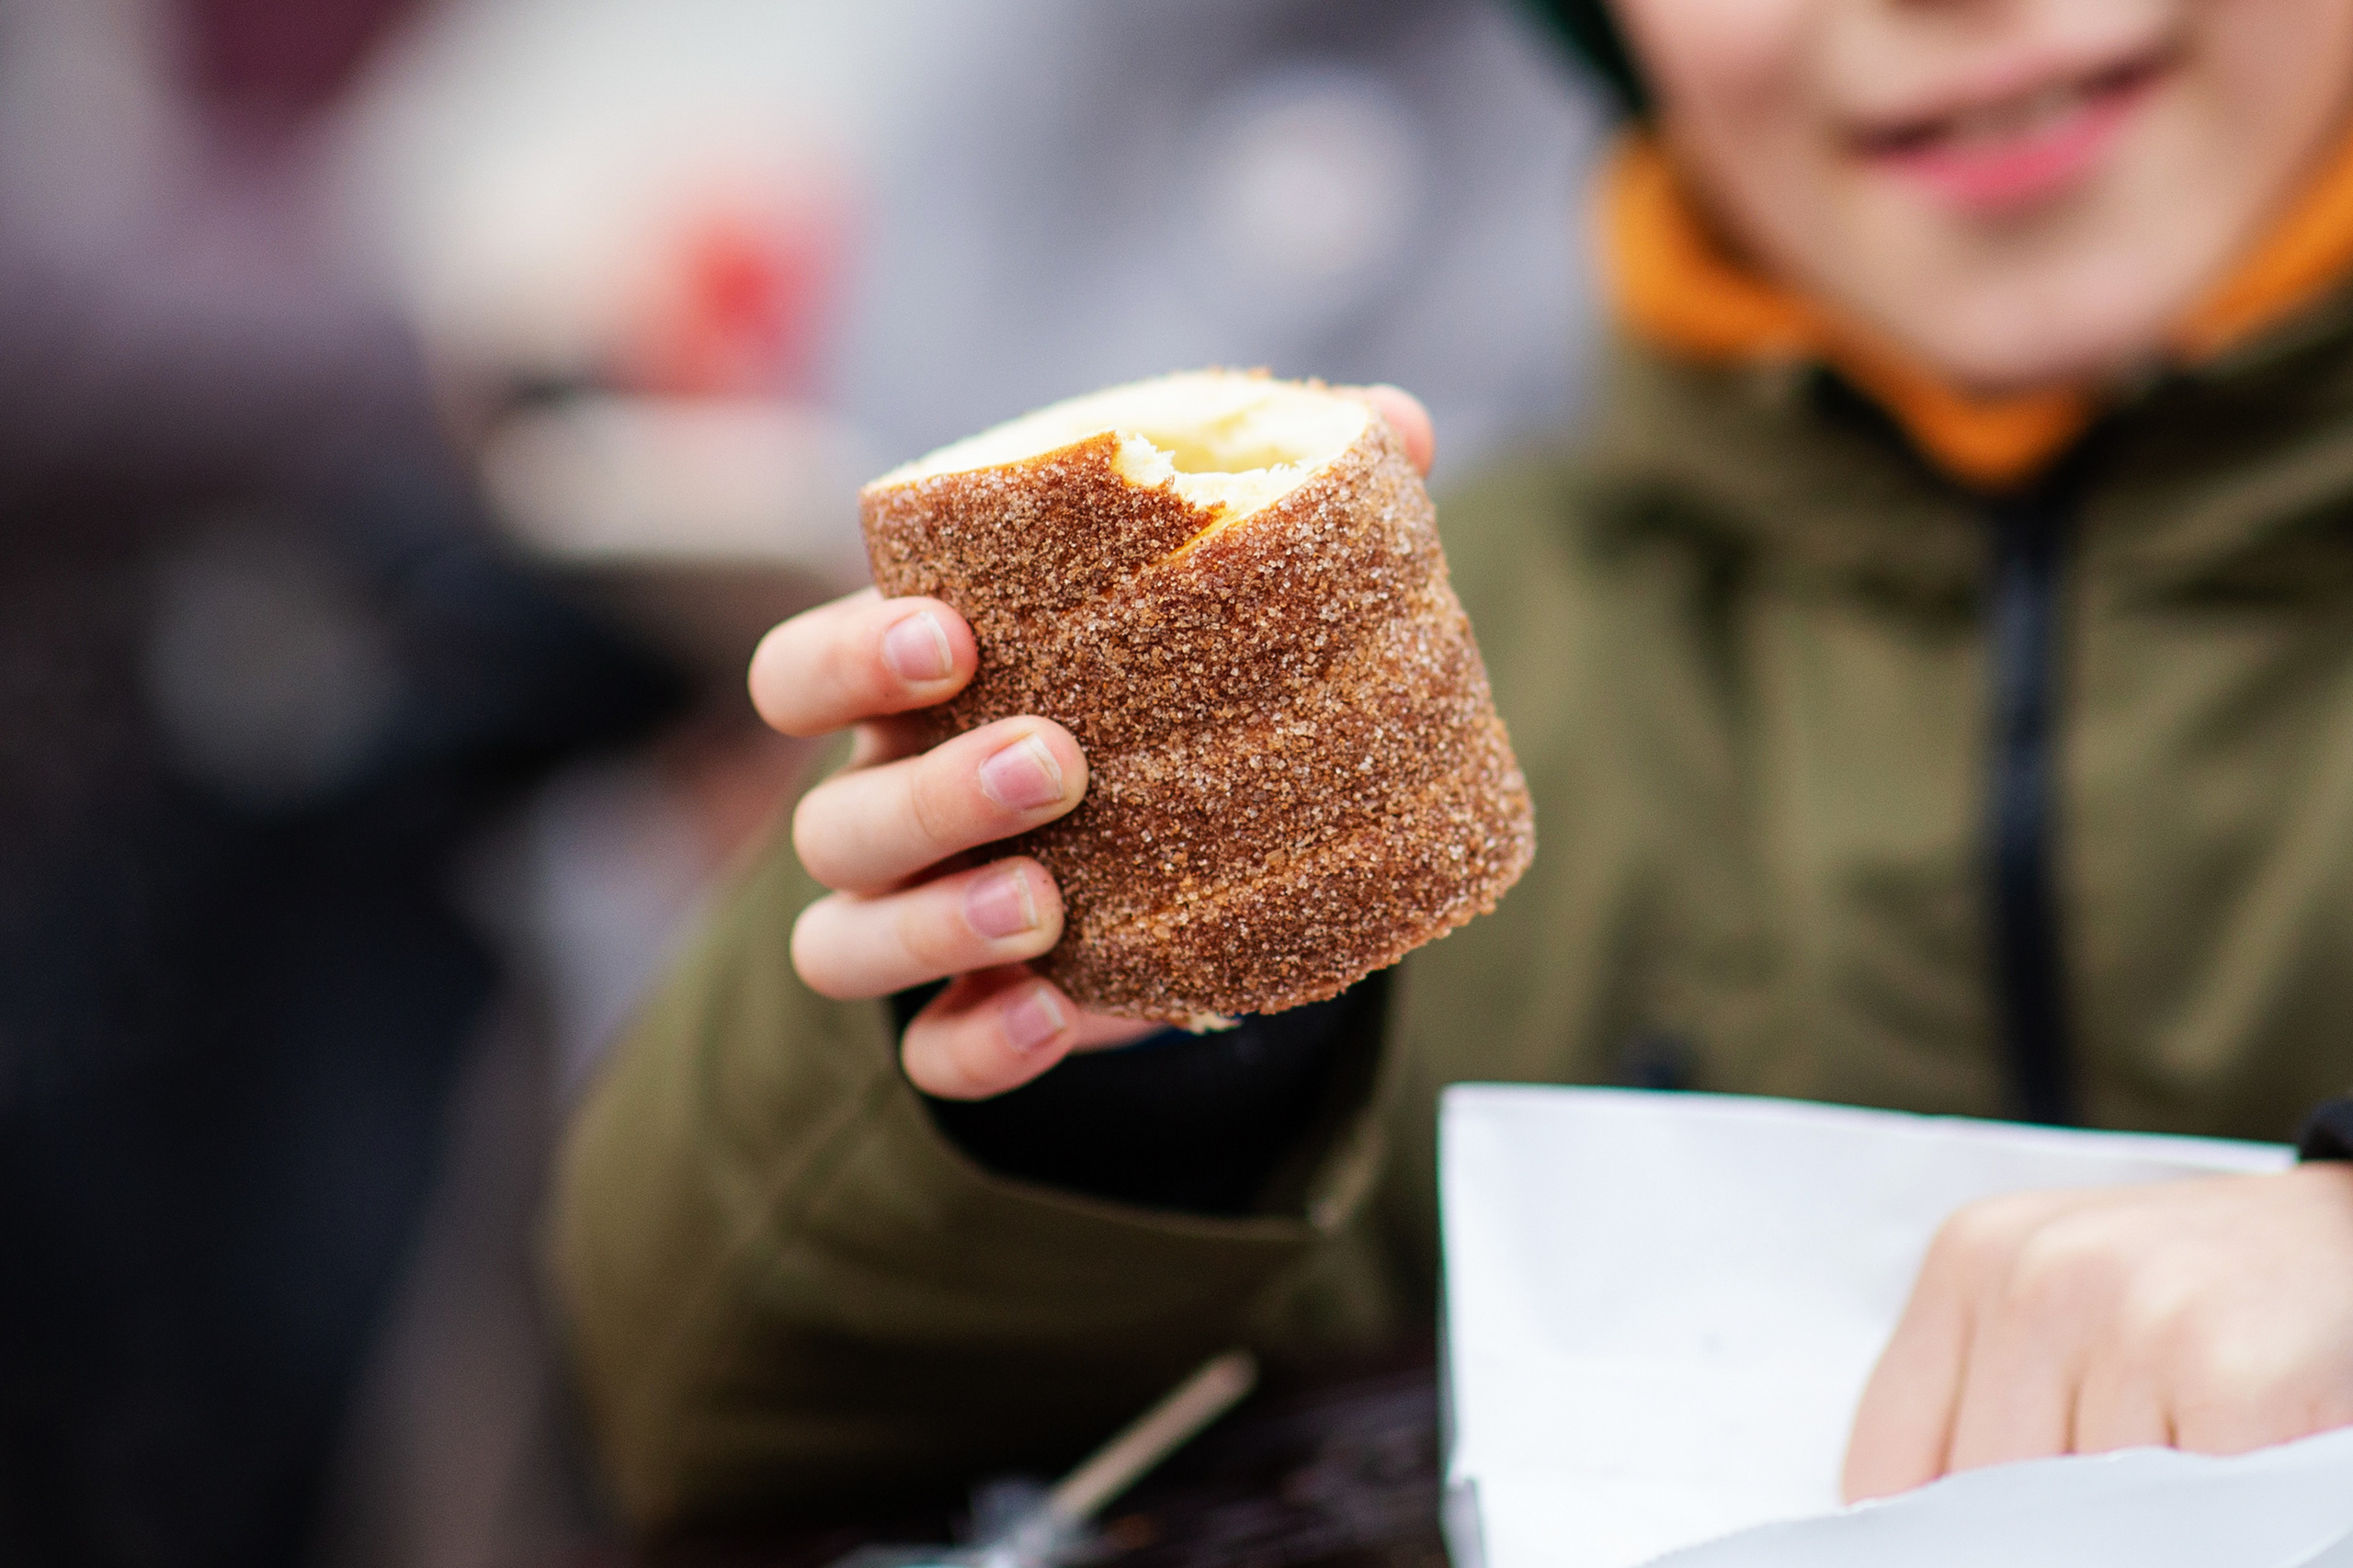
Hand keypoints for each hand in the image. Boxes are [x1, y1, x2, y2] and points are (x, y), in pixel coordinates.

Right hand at [748, 385, 1433, 1100]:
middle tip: (1059, 763)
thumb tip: (1401, 421)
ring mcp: (919, 920)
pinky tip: (1055, 1018)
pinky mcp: (978, 1014)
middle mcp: (892, 805)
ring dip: (932, 924)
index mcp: (919, 695)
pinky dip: (977, 1045)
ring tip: (1047, 904)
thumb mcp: (1217, 604)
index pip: (804, 672)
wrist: (1214, 848)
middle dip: (931, 795)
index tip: (953, 636)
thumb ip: (1285, 510)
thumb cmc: (1174, 689)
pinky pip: (929, 1053)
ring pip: (841, 942)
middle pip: (829, 821)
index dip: (848, 657)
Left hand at [1842, 1162, 2352, 1500]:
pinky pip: (2184, 1521)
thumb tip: (1927, 1532)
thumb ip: (1986, 1408)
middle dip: (2038, 1532)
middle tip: (2096, 1509)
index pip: (1889, 1459)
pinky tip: (2233, 1479)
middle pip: (1982, 1497)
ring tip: (2177, 1474)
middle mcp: (2037, 1275)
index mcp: (1970, 1257)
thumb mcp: (2061, 1314)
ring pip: (2079, 1516)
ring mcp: (2132, 1317)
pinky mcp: (2227, 1373)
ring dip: (2132, 1524)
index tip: (1960, 1548)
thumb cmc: (2201, 1294)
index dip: (1926, 1539)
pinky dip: (2207, 1527)